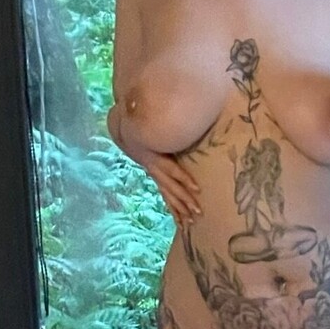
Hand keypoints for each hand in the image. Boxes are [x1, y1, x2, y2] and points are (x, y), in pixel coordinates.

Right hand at [110, 105, 201, 226]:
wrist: (131, 135)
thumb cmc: (147, 128)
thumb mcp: (151, 124)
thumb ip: (157, 116)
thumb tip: (157, 105)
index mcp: (156, 157)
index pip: (173, 170)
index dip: (184, 179)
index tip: (196, 188)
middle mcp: (156, 170)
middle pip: (172, 188)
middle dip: (185, 200)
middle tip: (199, 212)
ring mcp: (157, 178)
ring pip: (169, 197)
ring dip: (180, 210)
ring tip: (192, 222)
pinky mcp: (159, 182)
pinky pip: (167, 199)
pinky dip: (174, 211)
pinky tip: (182, 223)